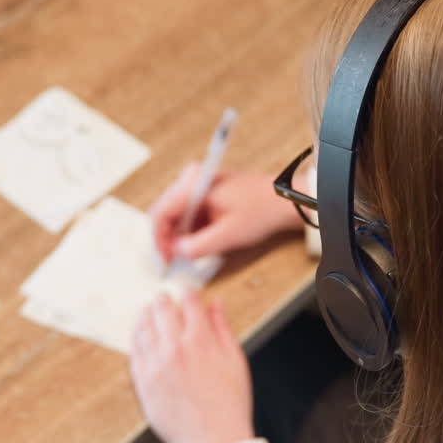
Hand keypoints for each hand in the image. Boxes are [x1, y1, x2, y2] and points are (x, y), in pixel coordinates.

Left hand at [130, 291, 253, 442]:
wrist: (211, 442)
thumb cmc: (228, 405)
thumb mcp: (235, 361)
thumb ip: (222, 328)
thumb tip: (215, 304)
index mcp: (201, 341)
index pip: (189, 301)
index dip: (188, 292)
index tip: (188, 291)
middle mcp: (174, 349)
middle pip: (161, 309)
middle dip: (163, 299)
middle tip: (163, 297)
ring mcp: (155, 365)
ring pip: (143, 327)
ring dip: (145, 315)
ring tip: (148, 311)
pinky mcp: (142, 382)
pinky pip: (134, 351)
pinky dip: (136, 338)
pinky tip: (140, 335)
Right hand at [149, 164, 302, 263]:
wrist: (283, 200)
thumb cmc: (262, 210)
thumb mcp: (228, 235)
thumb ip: (198, 246)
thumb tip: (176, 253)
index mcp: (194, 184)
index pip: (160, 213)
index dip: (158, 241)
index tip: (163, 261)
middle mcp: (192, 179)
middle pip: (165, 213)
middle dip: (166, 240)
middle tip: (171, 263)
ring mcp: (198, 184)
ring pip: (176, 215)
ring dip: (179, 236)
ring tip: (186, 257)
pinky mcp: (205, 192)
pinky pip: (188, 213)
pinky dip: (190, 231)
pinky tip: (198, 245)